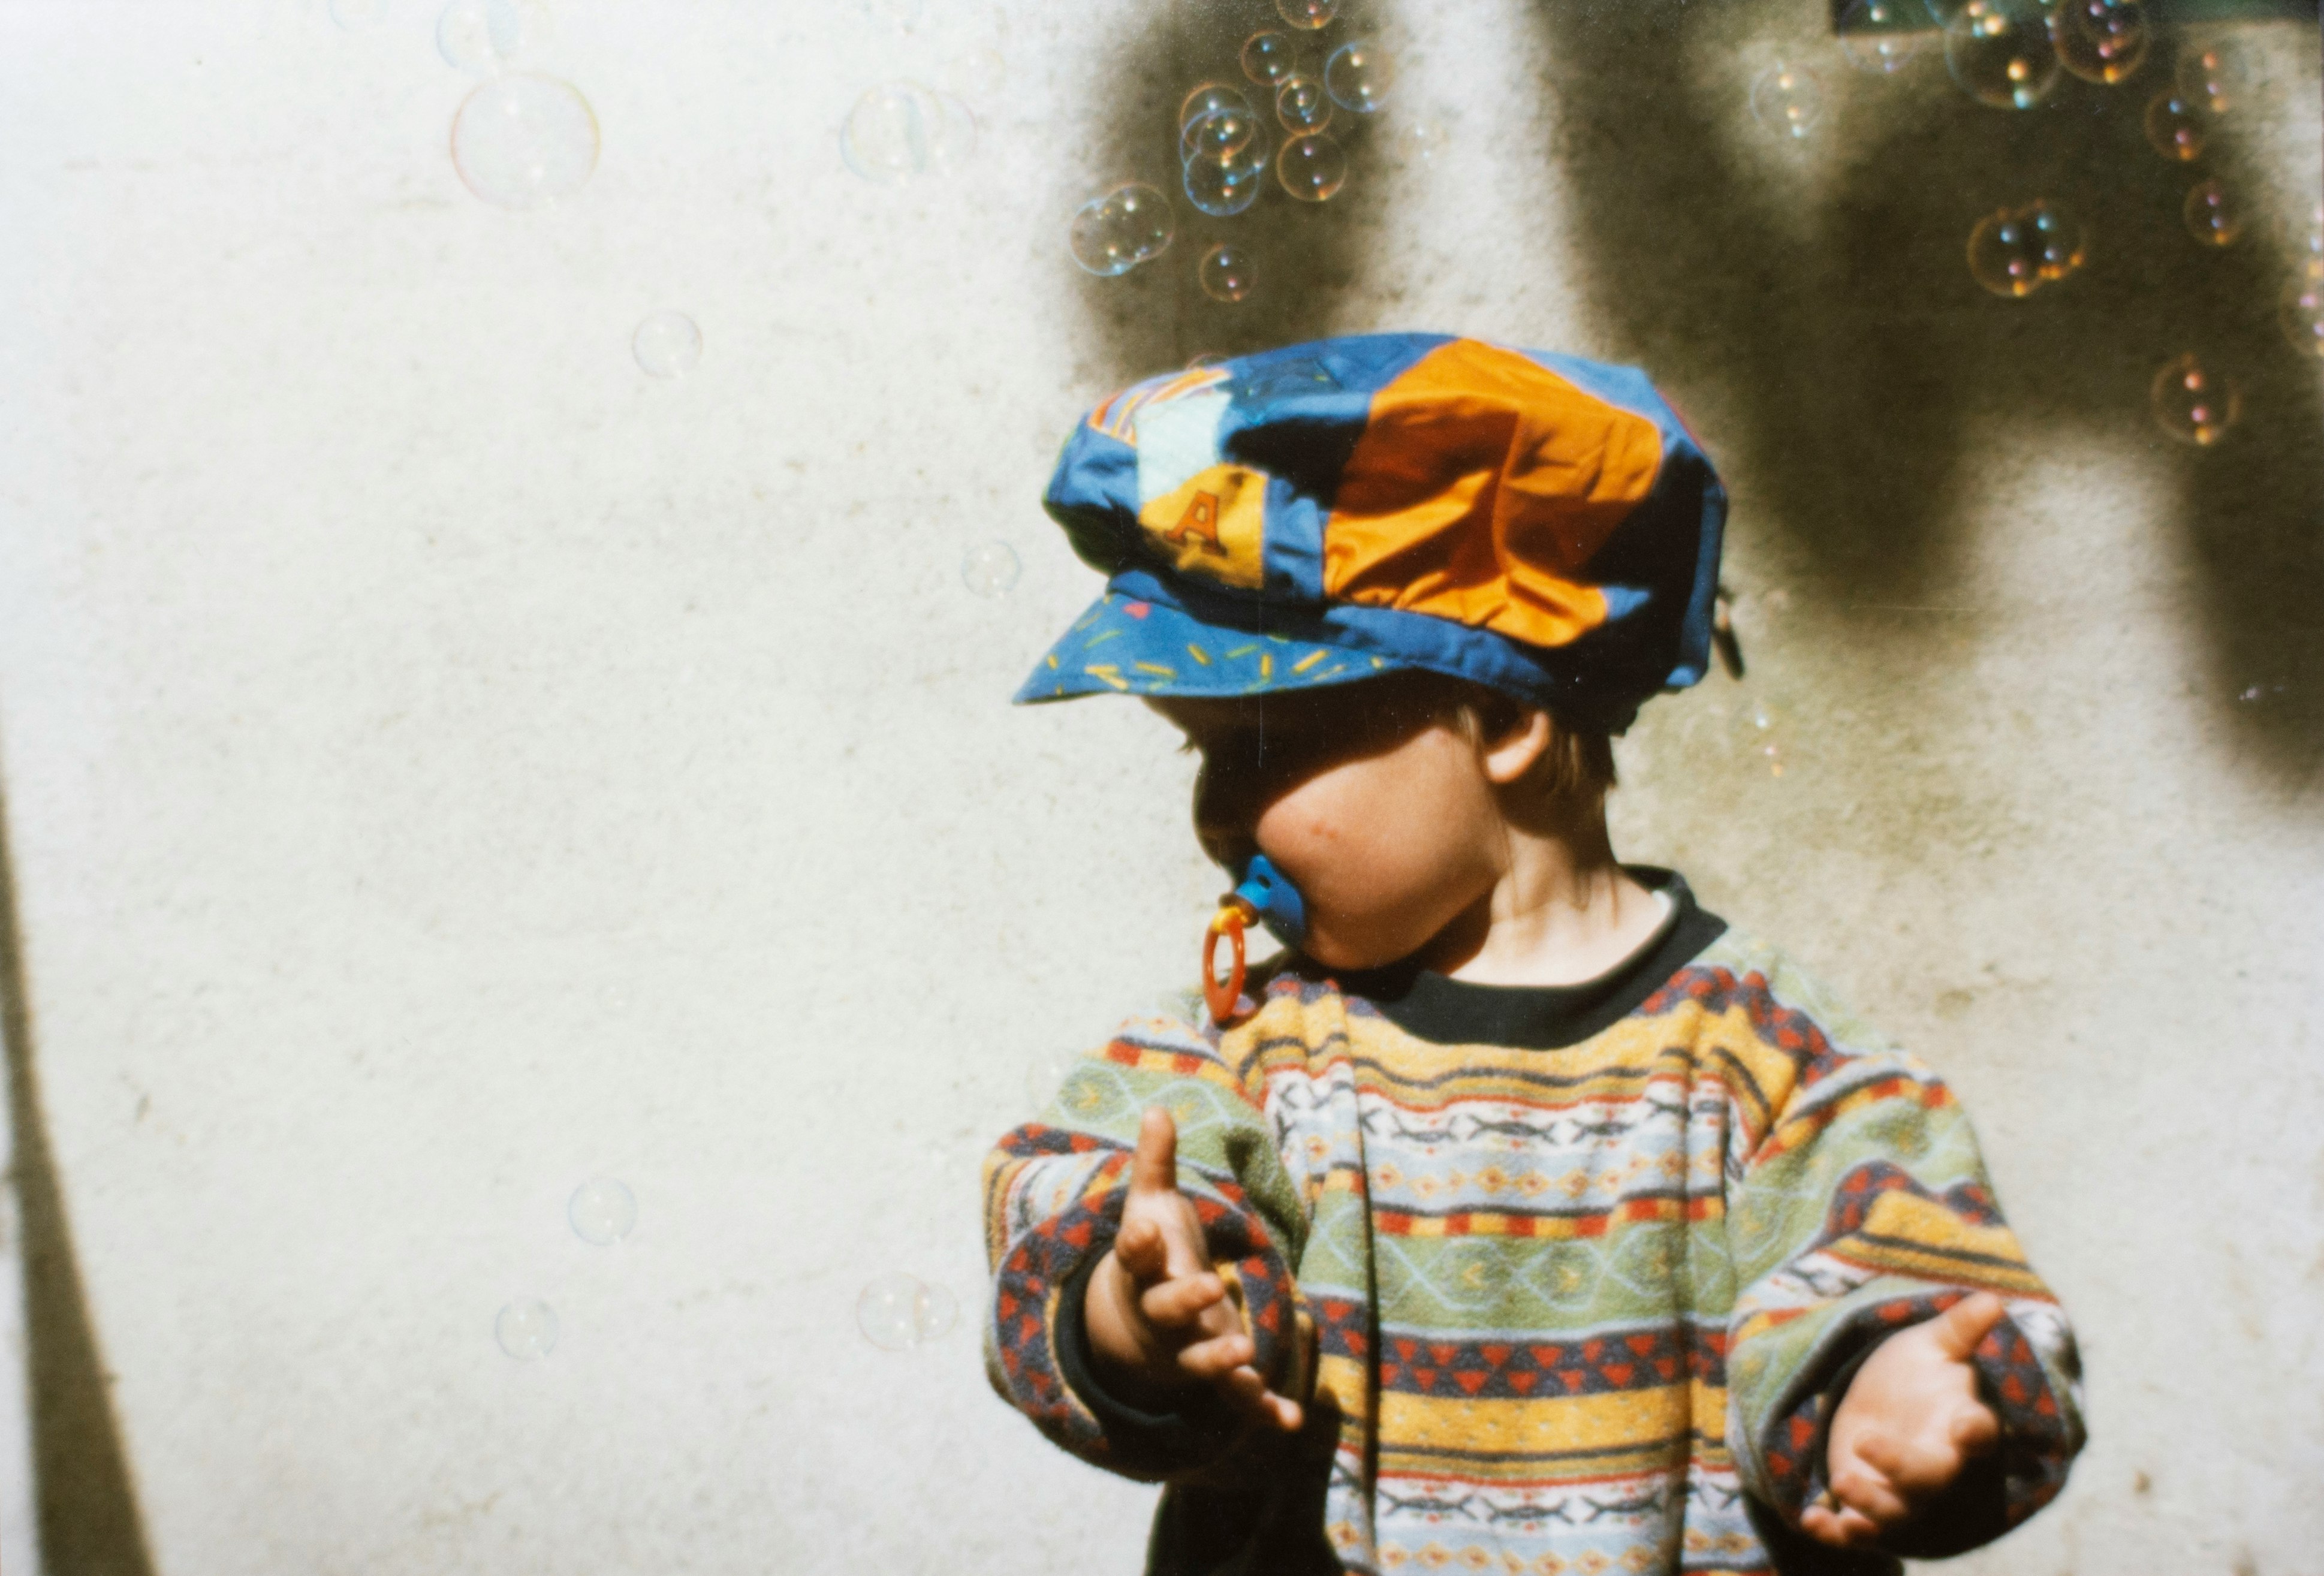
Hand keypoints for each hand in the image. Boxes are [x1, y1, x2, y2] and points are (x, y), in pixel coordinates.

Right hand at [1082, 1107, 1303, 1433]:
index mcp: (1144, 1271)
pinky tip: (1290, 1420)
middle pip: (1165, 1310)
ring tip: (1243, 1352)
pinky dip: (1261, 1408)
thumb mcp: (1149, 1207)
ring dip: (1219, 1360)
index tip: (1145, 1232)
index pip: (1136, 1256)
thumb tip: (1158, 1109)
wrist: (1133, 1328)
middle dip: (1187, 1301)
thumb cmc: (1151, 1257)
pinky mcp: (1210, 1374)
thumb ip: (1154, 1164)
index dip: (1139, 1245)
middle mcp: (1158, 1314)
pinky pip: (1233, 1398)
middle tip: (1212, 1286)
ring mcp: (1183, 1349)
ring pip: (1196, 1360)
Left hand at [1800, 1292, 2006, 1549]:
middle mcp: (1935, 1465)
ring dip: (1868, 1505)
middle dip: (1901, 1469)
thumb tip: (1991, 1300)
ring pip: (1894, 1514)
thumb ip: (1959, 1329)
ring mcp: (1900, 1490)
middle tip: (1864, 1440)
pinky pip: (1855, 1529)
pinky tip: (1811, 1518)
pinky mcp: (1866, 1502)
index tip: (1967, 1424)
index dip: (1976, 1432)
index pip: (1979, 1434)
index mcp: (1960, 1424)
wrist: (1884, 1402)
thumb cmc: (1917, 1373)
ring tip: (1840, 1480)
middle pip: (1928, 1481)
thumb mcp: (1932, 1345)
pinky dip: (1834, 1531)